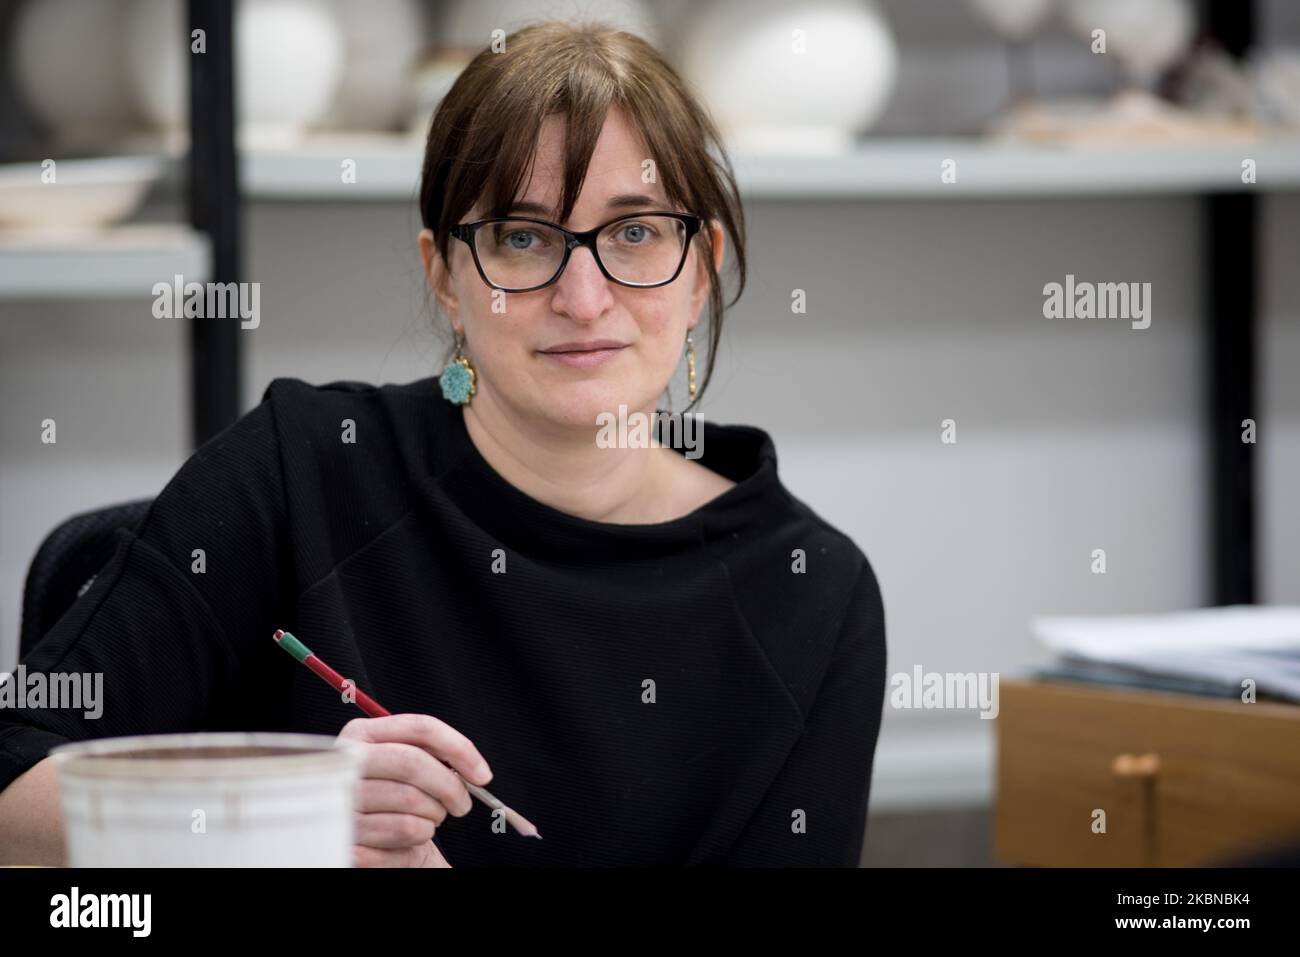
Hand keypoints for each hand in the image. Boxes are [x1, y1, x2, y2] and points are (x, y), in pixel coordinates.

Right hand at [338, 713, 492, 866]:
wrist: (364, 843)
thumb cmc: (393, 800)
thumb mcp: (407, 768)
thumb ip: (433, 756)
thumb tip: (476, 770)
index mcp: (362, 734)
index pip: (420, 727)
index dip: (459, 748)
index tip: (482, 775)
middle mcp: (345, 762)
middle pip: (413, 762)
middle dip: (450, 787)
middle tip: (462, 804)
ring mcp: (341, 798)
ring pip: (411, 801)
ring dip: (433, 816)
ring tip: (427, 820)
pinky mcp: (345, 834)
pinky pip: (402, 830)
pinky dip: (418, 837)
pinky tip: (408, 839)